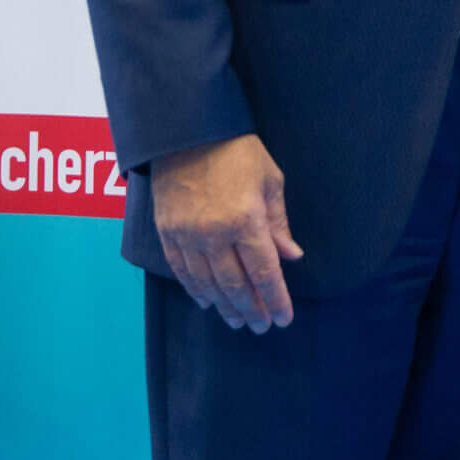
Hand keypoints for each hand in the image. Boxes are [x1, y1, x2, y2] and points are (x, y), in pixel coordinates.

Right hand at [151, 134, 303, 332]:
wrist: (188, 132)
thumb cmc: (238, 152)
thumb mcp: (270, 181)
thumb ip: (278, 223)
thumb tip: (291, 257)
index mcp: (246, 220)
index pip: (264, 272)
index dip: (275, 299)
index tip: (284, 319)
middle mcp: (214, 234)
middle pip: (235, 284)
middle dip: (251, 309)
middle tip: (261, 327)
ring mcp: (187, 236)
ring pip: (207, 283)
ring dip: (224, 306)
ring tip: (238, 321)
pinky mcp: (167, 233)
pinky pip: (182, 270)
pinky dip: (195, 289)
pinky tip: (207, 302)